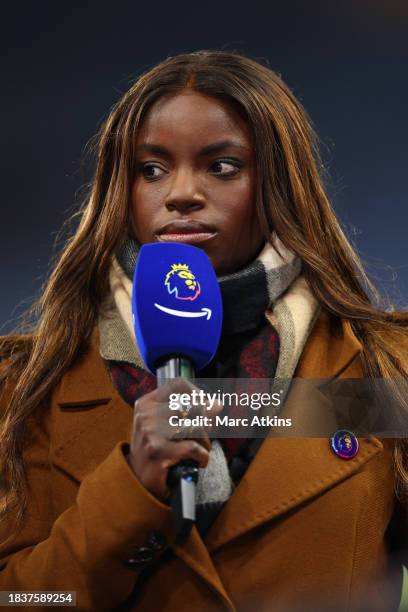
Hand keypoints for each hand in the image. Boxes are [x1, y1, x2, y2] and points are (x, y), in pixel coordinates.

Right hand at [127, 378, 220, 500]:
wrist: (139, 482)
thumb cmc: (157, 449)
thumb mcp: (168, 425)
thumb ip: (191, 412)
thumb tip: (216, 404)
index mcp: (147, 403)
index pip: (178, 385)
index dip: (197, 393)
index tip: (206, 406)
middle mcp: (147, 414)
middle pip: (193, 406)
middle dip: (206, 422)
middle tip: (204, 436)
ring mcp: (151, 432)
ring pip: (196, 426)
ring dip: (206, 442)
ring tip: (201, 450)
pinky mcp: (158, 451)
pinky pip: (194, 447)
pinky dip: (203, 456)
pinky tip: (199, 462)